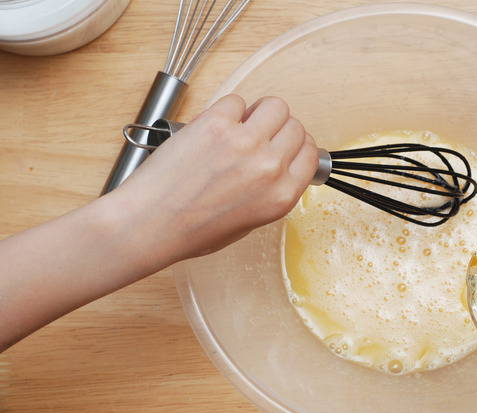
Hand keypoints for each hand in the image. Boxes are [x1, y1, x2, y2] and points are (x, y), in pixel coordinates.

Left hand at [114, 94, 318, 265]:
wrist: (149, 223)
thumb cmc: (191, 230)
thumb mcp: (250, 222)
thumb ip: (272, 190)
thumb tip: (279, 163)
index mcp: (281, 196)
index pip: (310, 153)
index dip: (297, 146)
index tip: (286, 144)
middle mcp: (269, 167)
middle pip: (295, 127)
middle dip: (279, 129)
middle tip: (259, 135)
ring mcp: (244, 142)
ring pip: (274, 106)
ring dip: (261, 112)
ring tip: (243, 124)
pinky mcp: (216, 123)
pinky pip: (237, 101)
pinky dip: (229, 110)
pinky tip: (216, 126)